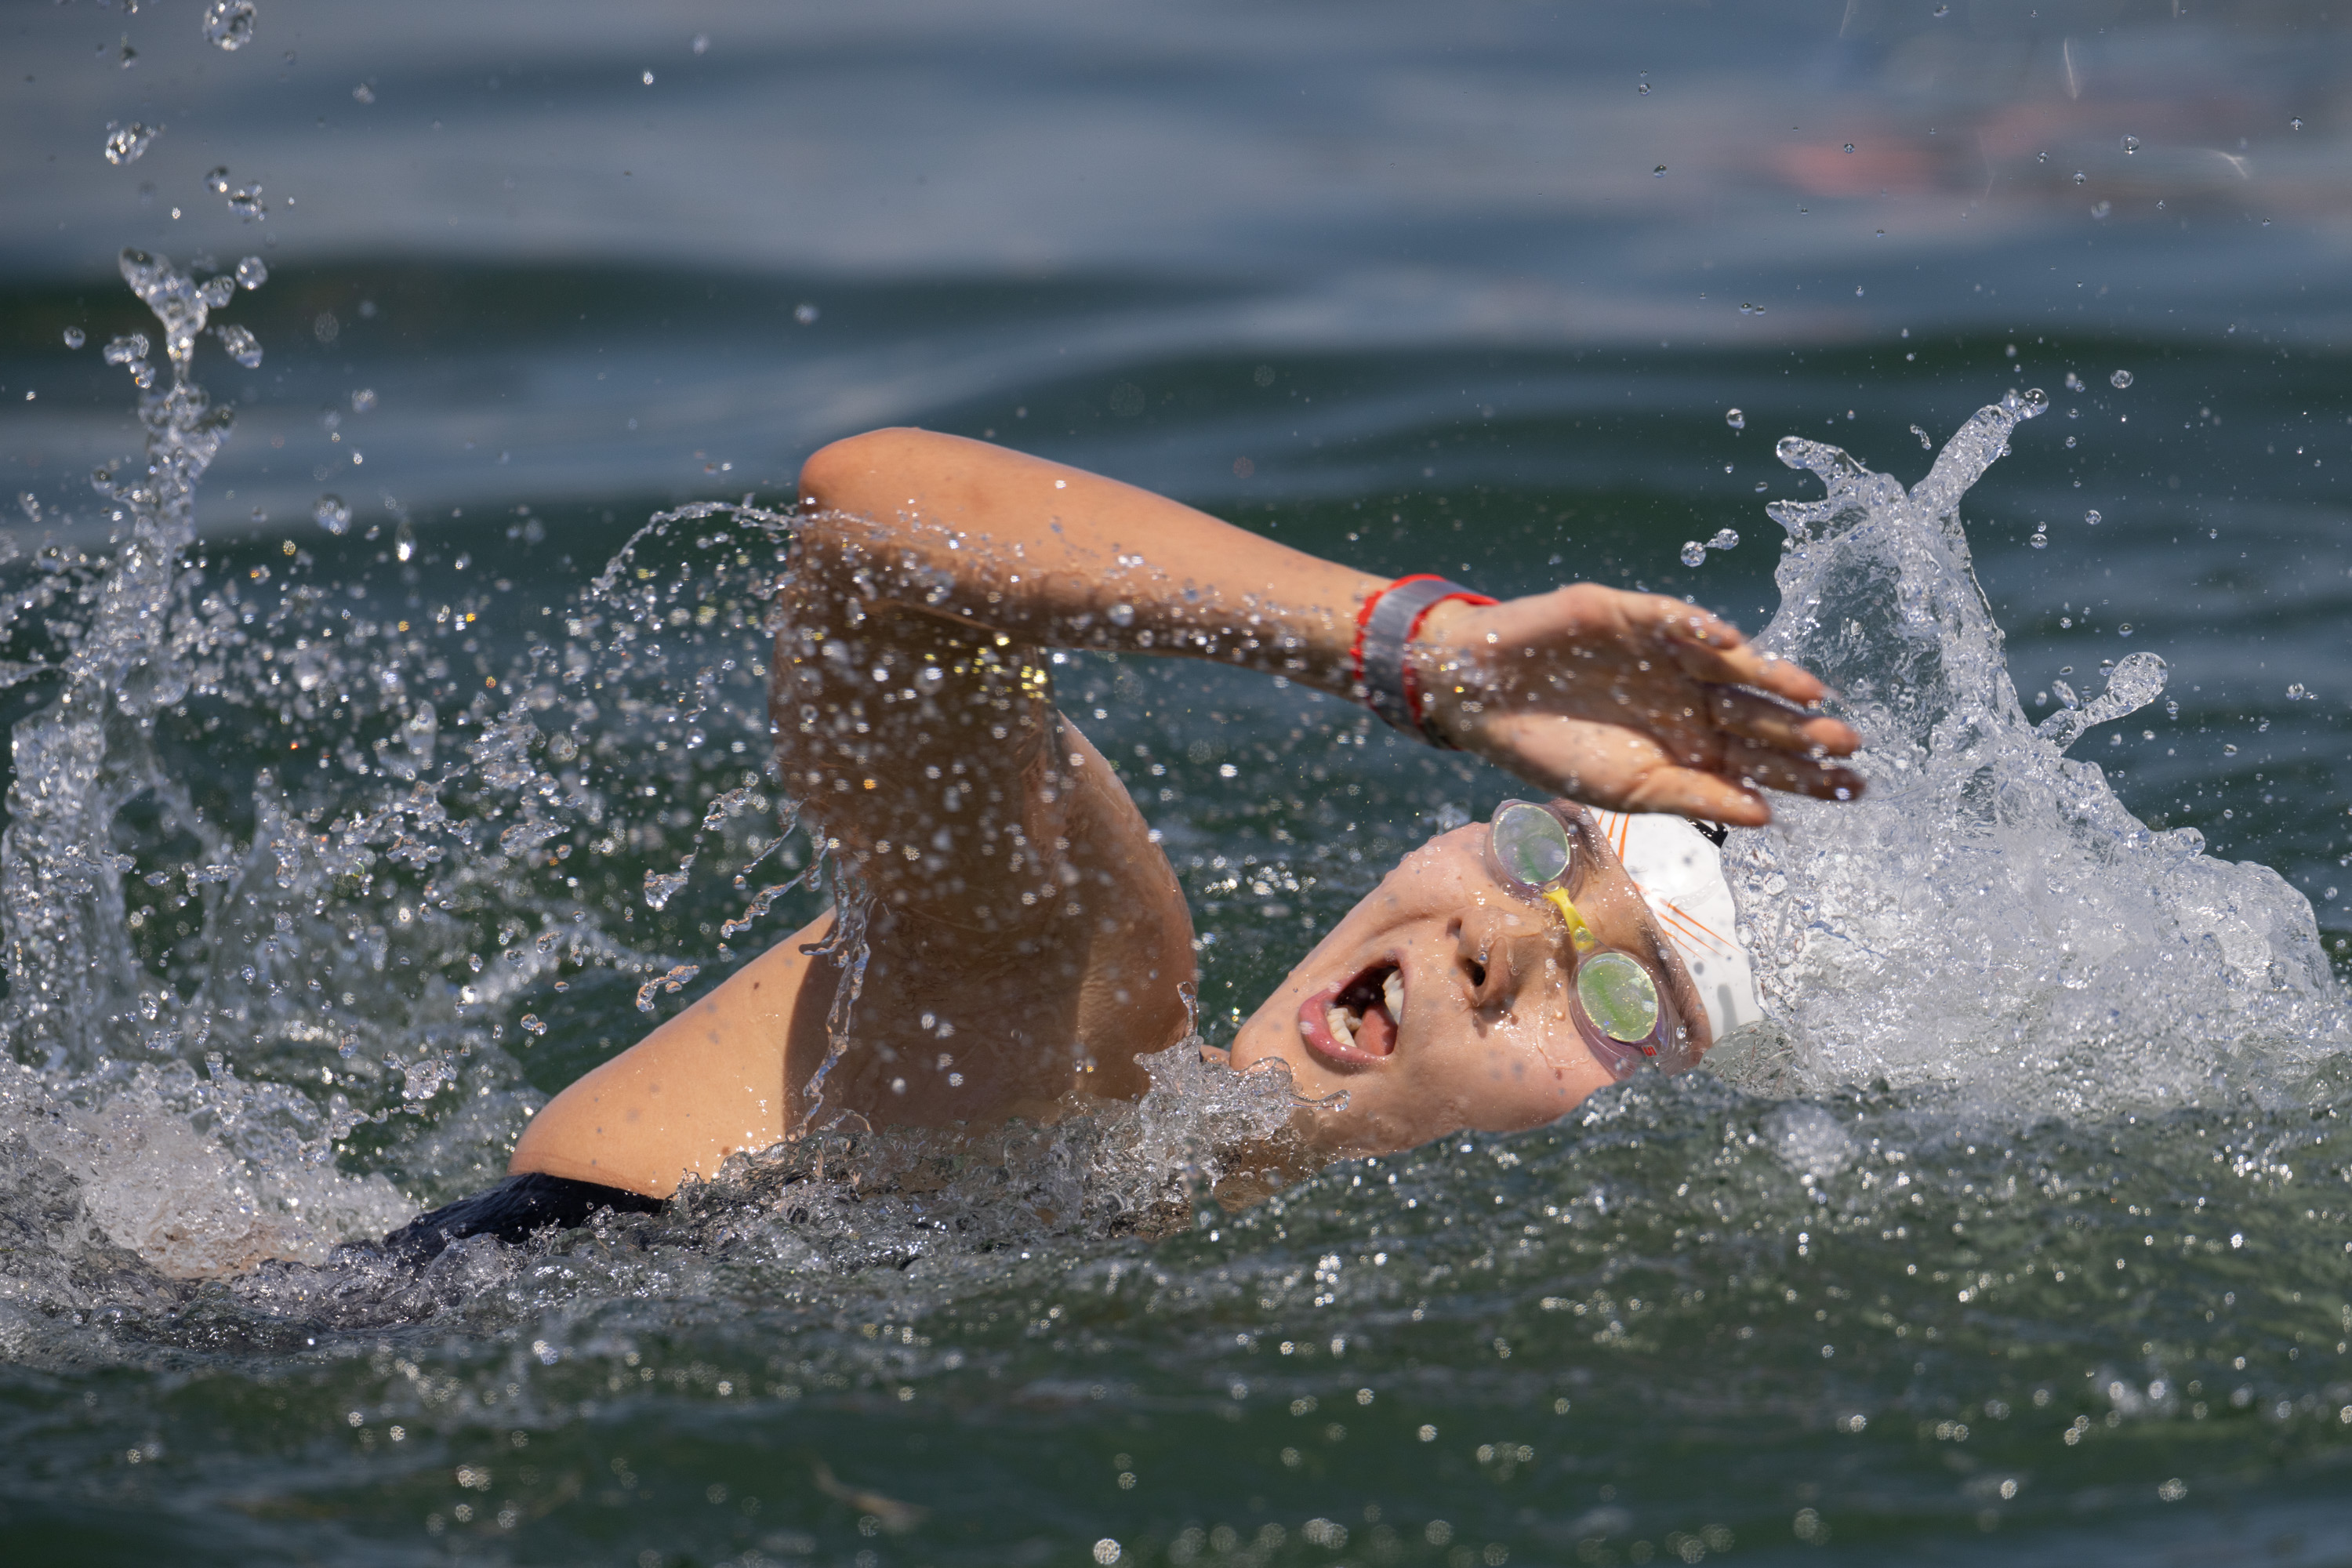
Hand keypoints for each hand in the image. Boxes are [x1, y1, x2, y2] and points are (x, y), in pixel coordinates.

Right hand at [1412, 584, 1862, 825]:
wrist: (1480, 699)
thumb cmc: (1549, 751)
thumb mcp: (1626, 789)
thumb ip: (1694, 798)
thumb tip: (1766, 817)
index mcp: (1690, 744)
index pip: (1760, 762)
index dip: (1805, 774)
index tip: (1852, 791)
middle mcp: (1689, 698)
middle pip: (1758, 715)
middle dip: (1802, 731)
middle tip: (1850, 745)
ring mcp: (1666, 655)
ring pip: (1732, 666)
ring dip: (1769, 677)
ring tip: (1811, 694)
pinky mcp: (1632, 616)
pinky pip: (1673, 620)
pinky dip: (1698, 630)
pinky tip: (1727, 644)